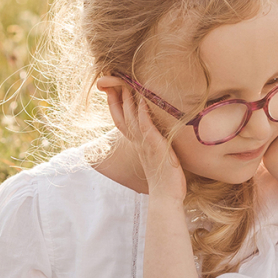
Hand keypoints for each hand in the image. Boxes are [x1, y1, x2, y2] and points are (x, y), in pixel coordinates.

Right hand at [97, 74, 186, 201]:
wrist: (165, 197)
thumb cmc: (165, 180)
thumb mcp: (157, 158)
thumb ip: (154, 146)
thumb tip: (159, 138)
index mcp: (137, 144)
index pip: (122, 121)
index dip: (115, 105)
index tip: (112, 90)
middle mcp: (138, 142)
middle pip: (122, 116)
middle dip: (116, 97)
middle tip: (112, 80)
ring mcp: (145, 144)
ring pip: (132, 118)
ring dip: (128, 100)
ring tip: (125, 83)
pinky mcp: (155, 147)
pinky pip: (146, 126)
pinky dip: (144, 113)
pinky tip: (143, 100)